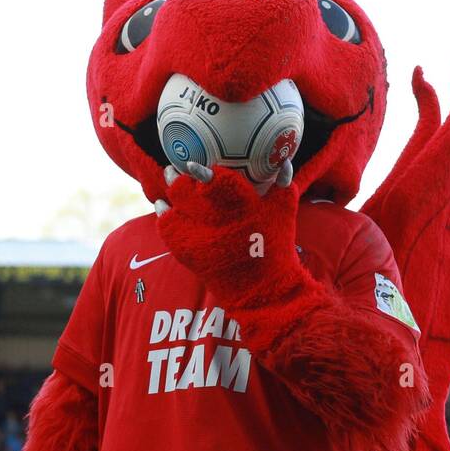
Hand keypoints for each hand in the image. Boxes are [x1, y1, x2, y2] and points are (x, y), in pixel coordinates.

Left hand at [154, 161, 302, 309]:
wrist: (263, 290)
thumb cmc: (276, 248)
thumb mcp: (284, 214)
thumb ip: (283, 185)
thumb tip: (286, 160)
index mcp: (243, 206)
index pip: (218, 182)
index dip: (203, 172)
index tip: (193, 165)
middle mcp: (219, 219)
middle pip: (189, 190)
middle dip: (178, 176)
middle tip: (175, 167)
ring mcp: (202, 236)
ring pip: (176, 204)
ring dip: (170, 188)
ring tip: (169, 177)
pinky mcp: (190, 251)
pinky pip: (168, 226)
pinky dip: (163, 213)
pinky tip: (163, 205)